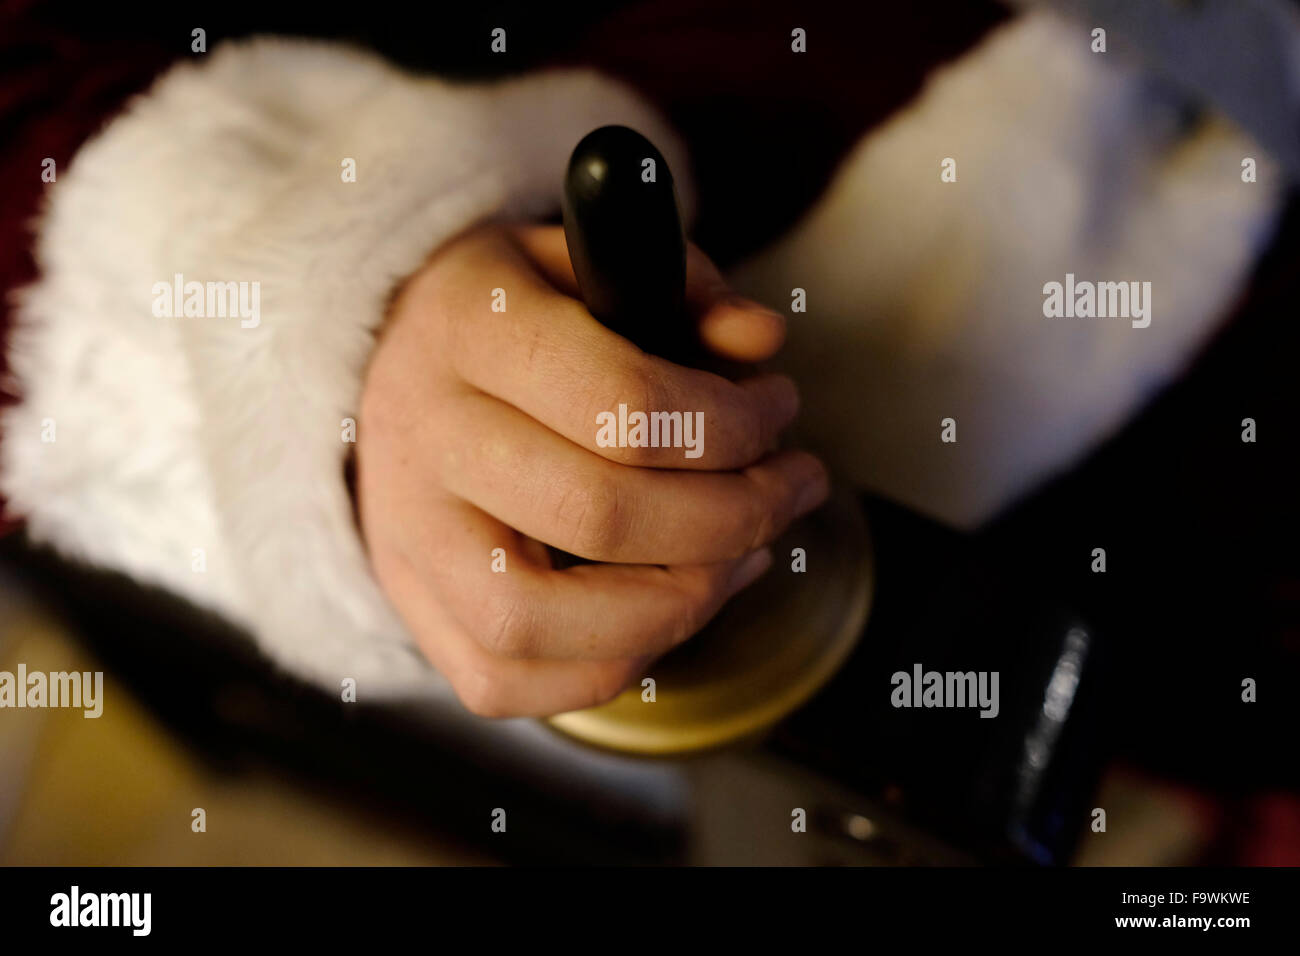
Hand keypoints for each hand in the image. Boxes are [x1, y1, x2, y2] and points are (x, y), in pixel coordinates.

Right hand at [356, 224, 828, 716]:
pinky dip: (607, 665)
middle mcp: (424, 434)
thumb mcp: (588, 261)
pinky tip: (670, 610)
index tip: (779, 411)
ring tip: (741, 558)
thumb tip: (759, 341)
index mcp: (468, 328)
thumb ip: (683, 287)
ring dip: (675, 607)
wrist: (393, 359)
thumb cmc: (511, 312)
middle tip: (791, 487)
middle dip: (735, 516)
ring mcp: (405, 531)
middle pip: (598, 516)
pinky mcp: (409, 599)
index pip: (622, 403)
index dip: (731, 425)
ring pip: (536, 620)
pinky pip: (502, 679)